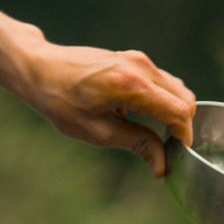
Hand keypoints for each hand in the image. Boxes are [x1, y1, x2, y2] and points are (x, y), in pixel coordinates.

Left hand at [6, 36, 196, 176]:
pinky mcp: (133, 59)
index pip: (180, 112)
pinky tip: (148, 117)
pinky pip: (163, 82)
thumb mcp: (99, 132)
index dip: (184, 137)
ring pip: (177, 90)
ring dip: (174, 113)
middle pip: (185, 100)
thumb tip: (163, 165)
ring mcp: (138, 60)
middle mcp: (140, 67)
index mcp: (132, 86)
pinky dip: (164, 101)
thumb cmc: (62, 101)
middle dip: (182, 126)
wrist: (39, 68)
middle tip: (167, 147)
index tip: (176, 154)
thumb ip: (137, 145)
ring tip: (158, 134)